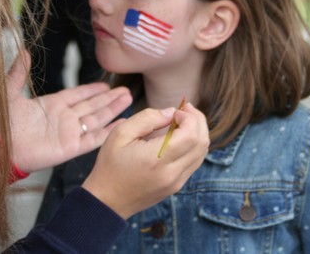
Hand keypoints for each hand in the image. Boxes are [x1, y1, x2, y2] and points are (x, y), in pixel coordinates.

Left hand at [7, 52, 132, 171]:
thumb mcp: (9, 93)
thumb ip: (18, 73)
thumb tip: (24, 52)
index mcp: (50, 106)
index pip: (77, 95)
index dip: (92, 89)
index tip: (106, 84)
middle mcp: (63, 119)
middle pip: (92, 106)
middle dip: (108, 98)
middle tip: (125, 90)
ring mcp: (68, 133)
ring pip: (97, 118)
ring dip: (112, 109)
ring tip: (128, 99)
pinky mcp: (70, 147)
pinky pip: (94, 138)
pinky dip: (108, 131)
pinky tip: (121, 123)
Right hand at [82, 102, 209, 218]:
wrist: (107, 200)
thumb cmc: (110, 165)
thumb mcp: (121, 133)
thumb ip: (147, 118)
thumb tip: (170, 112)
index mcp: (157, 159)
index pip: (191, 135)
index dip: (190, 118)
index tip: (176, 111)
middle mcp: (171, 173)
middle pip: (202, 143)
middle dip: (198, 121)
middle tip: (186, 110)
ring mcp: (176, 182)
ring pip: (202, 153)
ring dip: (199, 133)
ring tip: (184, 121)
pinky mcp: (176, 186)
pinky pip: (194, 162)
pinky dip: (194, 146)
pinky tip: (181, 137)